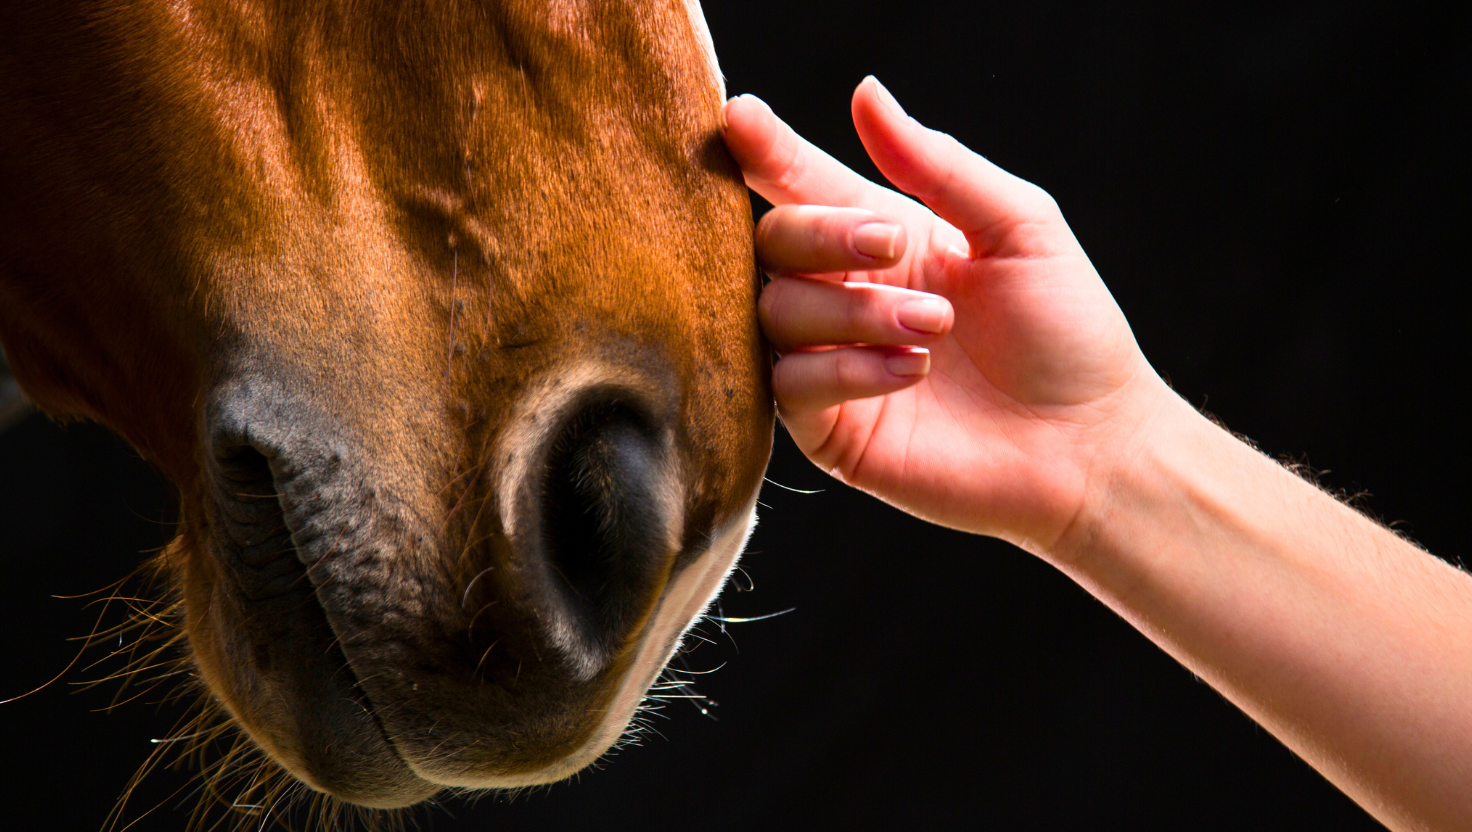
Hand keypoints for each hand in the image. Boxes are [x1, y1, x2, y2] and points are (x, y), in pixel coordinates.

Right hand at [722, 77, 1172, 550]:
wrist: (1089, 443)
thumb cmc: (1066, 333)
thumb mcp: (1019, 227)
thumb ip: (938, 165)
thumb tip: (865, 94)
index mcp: (883, 239)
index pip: (805, 185)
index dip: (768, 151)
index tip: (741, 117)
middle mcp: (846, 295)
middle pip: (772, 243)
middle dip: (822, 233)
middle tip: (893, 245)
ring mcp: (831, 363)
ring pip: (776, 312)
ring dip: (852, 309)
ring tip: (933, 327)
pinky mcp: (830, 431)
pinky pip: (791, 386)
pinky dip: (844, 368)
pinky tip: (911, 372)